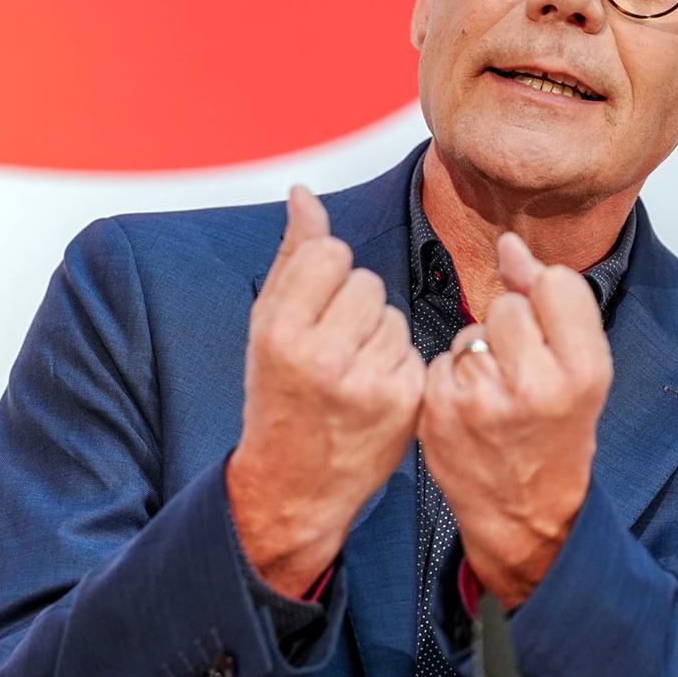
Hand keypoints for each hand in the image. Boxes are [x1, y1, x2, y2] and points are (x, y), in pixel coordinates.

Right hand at [228, 186, 425, 596]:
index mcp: (282, 331)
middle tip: (331, 348)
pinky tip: (371, 390)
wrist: (294, 483)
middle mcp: (324, 355)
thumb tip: (303, 193)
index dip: (324, 277)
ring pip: (392, 313)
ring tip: (349, 371)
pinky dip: (395, 362)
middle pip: (366, 281)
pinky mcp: (405, 400)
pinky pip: (411, 348)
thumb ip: (291, 256)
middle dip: (352, 306)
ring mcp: (368, 381)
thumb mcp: (266, 326)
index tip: (312, 311)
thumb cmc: (277, 398)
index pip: (330, 254)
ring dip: (376, 334)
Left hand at [420, 232, 612, 606]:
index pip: (555, 282)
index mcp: (584, 369)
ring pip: (469, 330)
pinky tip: (471, 408)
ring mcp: (482, 397)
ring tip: (497, 395)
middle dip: (511, 330)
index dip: (547, 303)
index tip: (550, 336)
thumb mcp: (582, 370)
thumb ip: (552, 301)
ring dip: (479, 352)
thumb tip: (509, 244)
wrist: (525, 513)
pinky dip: (453, 377)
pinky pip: (441, 358)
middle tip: (523, 377)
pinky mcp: (440, 409)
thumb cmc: (558, 436)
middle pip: (506, 306)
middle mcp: (535, 382)